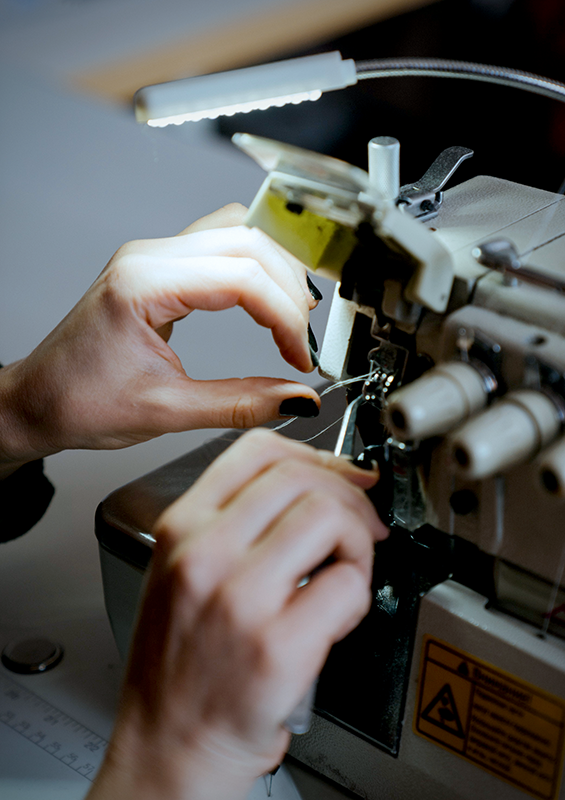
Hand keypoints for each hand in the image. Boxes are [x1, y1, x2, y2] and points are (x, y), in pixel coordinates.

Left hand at [0, 204, 320, 473]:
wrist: (38, 399)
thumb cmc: (79, 402)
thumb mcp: (167, 411)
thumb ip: (240, 403)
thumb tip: (297, 398)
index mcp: (142, 285)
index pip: (241, 278)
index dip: (284, 317)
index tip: (300, 357)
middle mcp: (147, 257)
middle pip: (246, 242)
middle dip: (287, 289)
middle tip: (301, 339)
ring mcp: (152, 256)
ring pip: (237, 232)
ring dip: (275, 269)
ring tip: (293, 316)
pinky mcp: (158, 266)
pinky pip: (219, 243)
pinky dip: (253, 266)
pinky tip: (266, 296)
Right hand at [89, 430, 387, 799]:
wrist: (170, 742)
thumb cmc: (180, 660)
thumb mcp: (181, 568)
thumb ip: (235, 520)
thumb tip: (314, 484)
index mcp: (182, 528)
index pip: (257, 450)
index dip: (316, 453)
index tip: (342, 472)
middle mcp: (205, 555)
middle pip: (301, 477)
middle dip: (349, 494)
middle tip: (361, 524)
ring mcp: (239, 599)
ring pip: (328, 518)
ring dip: (358, 540)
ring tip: (348, 568)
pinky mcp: (276, 647)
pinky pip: (346, 584)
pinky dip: (359, 591)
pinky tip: (341, 612)